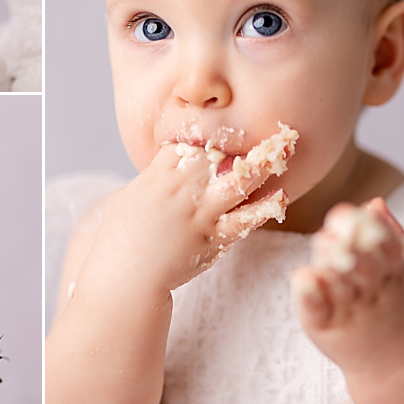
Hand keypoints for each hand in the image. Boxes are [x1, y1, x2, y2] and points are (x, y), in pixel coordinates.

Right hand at [89, 132, 292, 296]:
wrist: (125, 276)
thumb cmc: (117, 241)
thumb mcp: (123, 200)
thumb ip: (143, 185)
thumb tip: (150, 178)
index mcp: (158, 175)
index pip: (187, 142)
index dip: (206, 135)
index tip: (220, 135)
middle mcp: (182, 189)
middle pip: (218, 152)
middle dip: (241, 137)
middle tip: (270, 127)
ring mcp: (199, 213)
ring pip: (239, 180)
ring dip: (264, 163)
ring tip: (286, 147)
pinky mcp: (212, 239)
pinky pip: (244, 221)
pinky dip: (264, 209)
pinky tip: (280, 197)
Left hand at [291, 197, 403, 379]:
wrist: (394, 364)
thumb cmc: (396, 309)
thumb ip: (391, 236)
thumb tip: (374, 203)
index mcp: (396, 274)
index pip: (384, 246)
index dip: (365, 228)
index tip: (344, 214)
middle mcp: (375, 294)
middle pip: (363, 266)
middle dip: (349, 246)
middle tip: (331, 230)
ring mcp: (351, 314)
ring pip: (340, 286)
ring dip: (331, 263)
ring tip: (322, 242)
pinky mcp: (327, 330)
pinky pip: (319, 311)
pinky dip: (310, 294)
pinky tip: (303, 276)